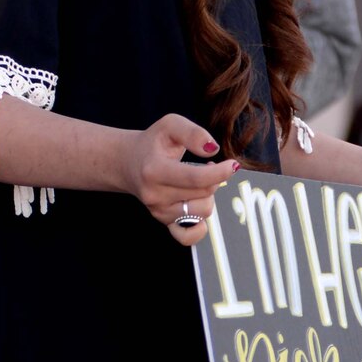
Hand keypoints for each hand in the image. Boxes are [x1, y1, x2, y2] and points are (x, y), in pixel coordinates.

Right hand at [117, 114, 235, 246]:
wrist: (128, 163)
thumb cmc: (153, 143)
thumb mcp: (170, 125)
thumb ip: (192, 133)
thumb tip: (212, 149)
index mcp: (155, 170)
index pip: (197, 178)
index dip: (221, 172)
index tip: (233, 164)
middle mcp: (155, 195)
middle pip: (204, 194)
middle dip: (214, 179)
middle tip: (207, 166)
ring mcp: (159, 211)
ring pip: (203, 212)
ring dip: (208, 196)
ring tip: (198, 182)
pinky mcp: (164, 222)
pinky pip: (188, 237)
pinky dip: (200, 227)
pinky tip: (199, 207)